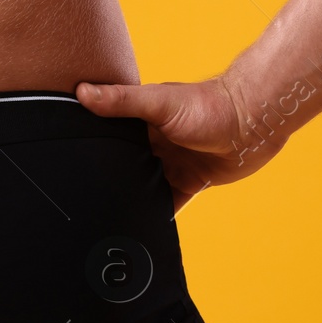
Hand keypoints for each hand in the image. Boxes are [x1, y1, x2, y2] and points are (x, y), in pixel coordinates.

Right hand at [75, 77, 281, 211]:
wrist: (253, 123)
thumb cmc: (207, 105)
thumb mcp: (158, 102)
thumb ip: (122, 101)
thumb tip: (81, 92)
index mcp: (141, 122)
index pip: (108, 137)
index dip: (91, 149)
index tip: (68, 163)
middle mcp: (153, 144)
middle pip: (124, 166)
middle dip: (109, 181)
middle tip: (85, 200)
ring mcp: (170, 164)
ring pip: (144, 188)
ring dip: (132, 200)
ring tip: (108, 219)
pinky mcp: (189, 182)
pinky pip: (169, 204)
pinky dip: (158, 216)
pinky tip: (142, 230)